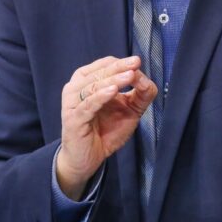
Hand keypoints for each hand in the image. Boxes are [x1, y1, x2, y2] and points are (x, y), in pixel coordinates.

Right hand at [56, 55, 156, 199]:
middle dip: (120, 67)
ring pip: (93, 86)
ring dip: (113, 79)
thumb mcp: (129, 110)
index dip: (122, 63)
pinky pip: (87, 105)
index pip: (105, 65)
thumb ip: (140, 95)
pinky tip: (113, 91)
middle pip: (99, 72)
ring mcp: (73, 103)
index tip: (138, 63)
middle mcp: (77, 88)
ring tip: (129, 76)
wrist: (88, 159)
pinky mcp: (74, 119)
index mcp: (87, 81)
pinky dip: (100, 96)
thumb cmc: (106, 131)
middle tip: (136, 62)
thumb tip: (148, 80)